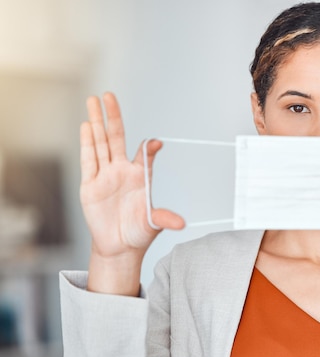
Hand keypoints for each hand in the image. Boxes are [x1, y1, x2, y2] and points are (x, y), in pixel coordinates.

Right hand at [80, 93, 183, 292]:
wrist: (119, 246)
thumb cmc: (139, 232)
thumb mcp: (153, 223)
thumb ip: (165, 219)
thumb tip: (181, 224)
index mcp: (140, 178)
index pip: (144, 156)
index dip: (148, 149)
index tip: (154, 144)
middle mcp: (121, 172)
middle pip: (115, 138)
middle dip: (112, 117)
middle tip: (109, 95)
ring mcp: (104, 176)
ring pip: (99, 143)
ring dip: (96, 123)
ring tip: (93, 101)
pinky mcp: (90, 185)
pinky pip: (88, 160)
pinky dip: (87, 143)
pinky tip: (86, 126)